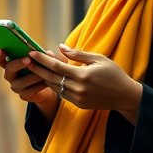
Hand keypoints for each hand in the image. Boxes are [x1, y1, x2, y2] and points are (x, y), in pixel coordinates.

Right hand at [0, 48, 59, 124]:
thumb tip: (48, 52)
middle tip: (29, 60)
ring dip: (34, 75)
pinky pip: (31, 90)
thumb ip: (42, 55)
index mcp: (10, 62)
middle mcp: (9, 74)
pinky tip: (47, 81)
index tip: (2, 51)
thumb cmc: (40, 67)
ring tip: (44, 72)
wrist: (46, 85)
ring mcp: (15, 86)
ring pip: (22, 81)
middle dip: (19, 63)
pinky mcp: (23, 95)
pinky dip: (40, 85)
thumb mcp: (39, 59)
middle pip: (9, 68)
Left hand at [27, 44, 142, 124]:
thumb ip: (78, 54)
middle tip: (27, 60)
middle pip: (51, 78)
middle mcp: (78, 89)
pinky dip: (55, 86)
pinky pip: (62, 94)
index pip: (56, 66)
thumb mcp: (99, 59)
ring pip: (55, 87)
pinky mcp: (79, 104)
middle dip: (38, 69)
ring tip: (36, 68)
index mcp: (82, 76)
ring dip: (45, 78)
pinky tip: (50, 79)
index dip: (43, 59)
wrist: (125, 96)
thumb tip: (61, 47)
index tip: (32, 52)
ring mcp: (78, 98)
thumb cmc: (114, 74)